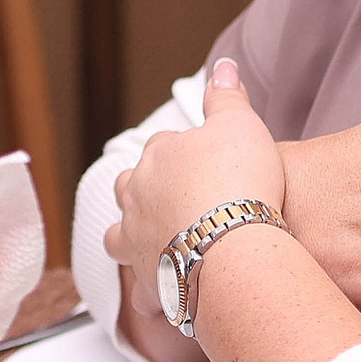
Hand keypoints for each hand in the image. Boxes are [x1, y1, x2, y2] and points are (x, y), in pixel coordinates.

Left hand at [107, 57, 285, 310]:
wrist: (233, 246)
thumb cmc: (239, 182)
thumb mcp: (241, 124)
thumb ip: (227, 96)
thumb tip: (223, 65)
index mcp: (157, 156)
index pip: (163, 146)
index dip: (186, 153)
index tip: (208, 162)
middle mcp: (138, 197)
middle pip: (130, 188)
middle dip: (147, 192)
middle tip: (179, 200)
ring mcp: (138, 240)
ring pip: (120, 237)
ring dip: (133, 239)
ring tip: (159, 244)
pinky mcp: (149, 281)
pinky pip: (143, 291)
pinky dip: (151, 292)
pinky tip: (166, 296)